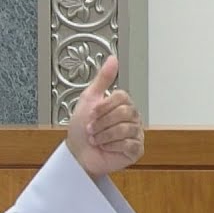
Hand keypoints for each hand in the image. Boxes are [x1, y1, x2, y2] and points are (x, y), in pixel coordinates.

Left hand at [65, 55, 144, 178]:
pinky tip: (107, 148)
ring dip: (104, 135)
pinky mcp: (136, 150)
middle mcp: (131, 118)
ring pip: (125, 129)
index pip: (122, 97)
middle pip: (124, 113)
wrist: (77, 153)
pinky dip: (112, 146)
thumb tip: (113, 59)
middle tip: (92, 129)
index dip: (104, 107)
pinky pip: (129, 144)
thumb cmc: (81, 130)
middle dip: (102, 122)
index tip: (92, 114)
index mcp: (122, 105)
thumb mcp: (89, 98)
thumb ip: (102, 79)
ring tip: (97, 139)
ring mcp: (135, 134)